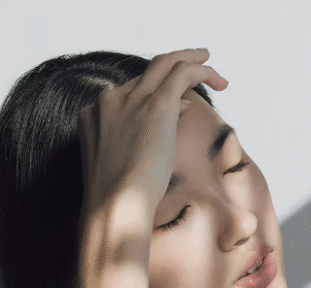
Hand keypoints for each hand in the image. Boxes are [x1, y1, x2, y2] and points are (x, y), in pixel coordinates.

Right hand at [78, 48, 228, 212]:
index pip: (129, 94)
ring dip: (189, 60)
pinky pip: (182, 72)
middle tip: (196, 62)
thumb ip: (135, 139)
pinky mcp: (156, 104)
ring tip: (209, 62)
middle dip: (172, 65)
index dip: (154, 95)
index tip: (178, 106)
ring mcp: (131, 100)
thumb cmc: (117, 198)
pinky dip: (201, 70)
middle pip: (145, 73)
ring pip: (165, 63)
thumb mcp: (119, 165)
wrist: (114, 204)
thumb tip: (173, 114)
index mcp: (93, 115)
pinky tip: (218, 80)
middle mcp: (109, 101)